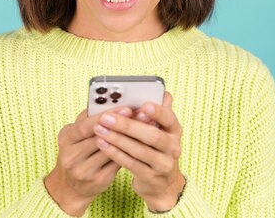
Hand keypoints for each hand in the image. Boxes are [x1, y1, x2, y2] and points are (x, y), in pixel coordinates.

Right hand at [45, 106, 132, 215]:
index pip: (86, 125)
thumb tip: (113, 103)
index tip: (126, 108)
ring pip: (113, 151)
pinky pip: (118, 163)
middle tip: (143, 115)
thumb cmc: (77, 152)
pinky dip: (130, 151)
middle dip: (123, 125)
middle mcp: (72, 156)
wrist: (70, 186)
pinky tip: (143, 143)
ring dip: (131, 138)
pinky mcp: (98, 180)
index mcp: (66, 138)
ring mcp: (84, 170)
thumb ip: (90, 119)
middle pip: (101, 138)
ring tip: (148, 127)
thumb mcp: (76, 135)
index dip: (107, 116)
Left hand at [92, 92, 185, 211]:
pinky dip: (115, 153)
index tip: (142, 105)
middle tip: (107, 117)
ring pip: (139, 150)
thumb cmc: (155, 147)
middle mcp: (173, 147)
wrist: (161, 181)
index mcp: (175, 130)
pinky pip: (131, 164)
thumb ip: (154, 113)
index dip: (158, 112)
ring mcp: (163, 164)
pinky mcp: (151, 177)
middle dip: (128, 125)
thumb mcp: (159, 129)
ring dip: (117, 139)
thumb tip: (156, 91)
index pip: (169, 118)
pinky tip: (102, 144)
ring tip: (99, 129)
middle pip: (152, 135)